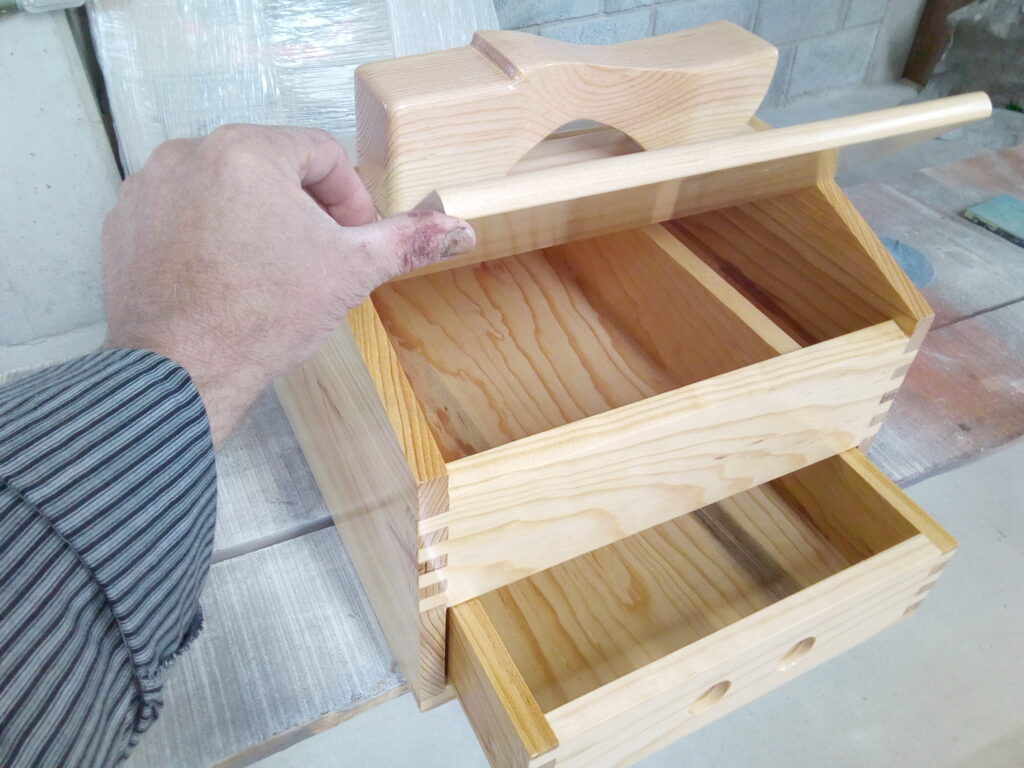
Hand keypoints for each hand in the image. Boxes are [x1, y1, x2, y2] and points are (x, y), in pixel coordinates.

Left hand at [102, 125, 474, 444]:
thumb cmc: (264, 317)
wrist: (179, 372)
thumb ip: (405, 242)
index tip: (353, 237)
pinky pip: (183, 211)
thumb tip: (461, 229)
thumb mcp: (349, 273)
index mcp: (249, 151)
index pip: (321, 153)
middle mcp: (190, 153)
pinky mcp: (125, 222)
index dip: (350, 197)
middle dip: (304, 208)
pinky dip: (209, 233)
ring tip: (270, 271)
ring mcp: (150, 187)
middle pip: (271, 166)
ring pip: (225, 187)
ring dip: (257, 218)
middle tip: (316, 258)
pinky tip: (225, 277)